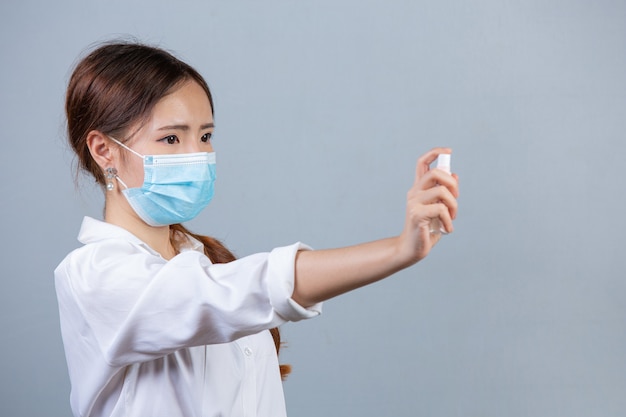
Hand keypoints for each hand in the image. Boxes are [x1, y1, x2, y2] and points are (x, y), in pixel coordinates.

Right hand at [397, 147, 458, 264]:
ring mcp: (414, 203)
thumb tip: (455, 175)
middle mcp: (414, 193)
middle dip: (452, 184)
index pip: (422, 163)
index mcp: (418, 189)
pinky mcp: (417, 215)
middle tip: (455, 199)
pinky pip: (441, 209)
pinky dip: (449, 221)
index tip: (449, 152)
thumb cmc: (427, 229)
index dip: (435, 153)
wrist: (412, 249)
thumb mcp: (439, 208)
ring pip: (442, 192)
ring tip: (452, 218)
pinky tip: (447, 229)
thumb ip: (445, 193)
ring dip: (454, 206)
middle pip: (435, 173)